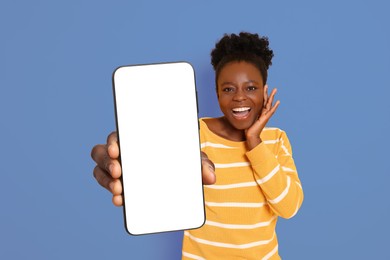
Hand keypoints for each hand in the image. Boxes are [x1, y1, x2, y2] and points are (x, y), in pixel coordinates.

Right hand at [91, 133, 215, 206]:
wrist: (183, 177)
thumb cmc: (183, 160)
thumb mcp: (193, 158)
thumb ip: (202, 164)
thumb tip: (210, 177)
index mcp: (138, 139)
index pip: (118, 135)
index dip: (113, 141)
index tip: (117, 150)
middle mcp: (125, 153)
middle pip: (103, 152)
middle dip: (107, 162)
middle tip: (118, 172)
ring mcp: (121, 169)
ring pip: (101, 171)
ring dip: (106, 180)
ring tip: (119, 190)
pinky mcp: (123, 186)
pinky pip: (110, 187)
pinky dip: (114, 194)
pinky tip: (120, 201)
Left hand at [245, 85, 279, 149]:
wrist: (250, 136)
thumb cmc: (248, 128)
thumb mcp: (247, 117)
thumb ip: (246, 113)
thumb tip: (240, 108)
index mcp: (259, 112)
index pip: (261, 101)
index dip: (262, 95)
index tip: (262, 88)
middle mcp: (263, 113)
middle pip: (266, 100)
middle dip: (267, 92)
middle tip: (268, 85)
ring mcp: (265, 115)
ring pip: (269, 103)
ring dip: (272, 96)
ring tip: (275, 90)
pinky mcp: (265, 118)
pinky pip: (271, 111)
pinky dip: (275, 106)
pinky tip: (278, 101)